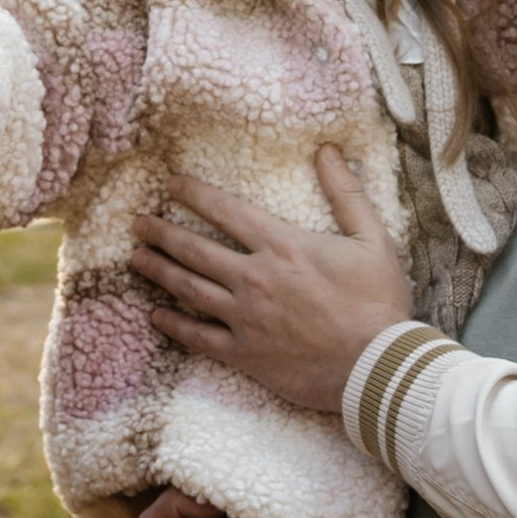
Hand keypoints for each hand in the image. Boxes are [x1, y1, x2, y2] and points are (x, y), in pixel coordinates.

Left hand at [131, 147, 412, 413]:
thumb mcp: (372, 239)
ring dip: (159, 271)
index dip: (194, 194)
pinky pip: (199, 337)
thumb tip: (328, 150)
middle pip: (195, 249)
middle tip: (138, 223)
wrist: (378, 367)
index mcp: (283, 245)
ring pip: (189, 289)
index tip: (170, 184)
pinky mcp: (245, 354)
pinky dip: (174, 325)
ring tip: (136, 258)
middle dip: (162, 233)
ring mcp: (246, 318)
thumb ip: (346, 192)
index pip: (226, 210)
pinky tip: (157, 316)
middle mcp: (255, 278)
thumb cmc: (379, 303)